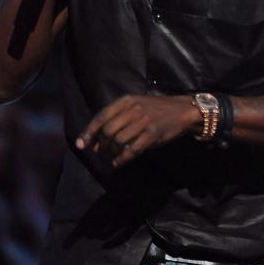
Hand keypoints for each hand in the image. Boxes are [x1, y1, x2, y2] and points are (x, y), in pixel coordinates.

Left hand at [75, 94, 197, 167]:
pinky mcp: (153, 134)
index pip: (101, 117)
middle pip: (108, 131)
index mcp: (127, 101)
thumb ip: (117, 118)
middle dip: (101, 145)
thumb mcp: (136, 105)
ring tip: (112, 156)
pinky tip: (119, 163)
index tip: (80, 145)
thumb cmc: (156, 109)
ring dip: (112, 152)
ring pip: (119, 140)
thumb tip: (95, 141)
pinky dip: (123, 159)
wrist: (183, 110)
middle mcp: (134, 109)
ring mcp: (144, 121)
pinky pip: (133, 149)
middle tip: (101, 152)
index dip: (88, 132)